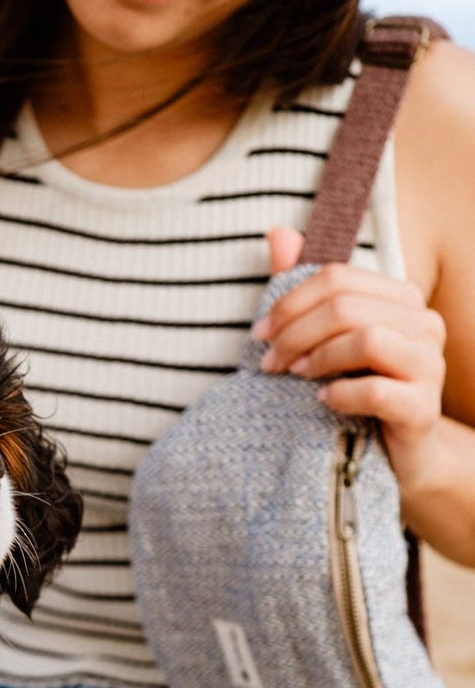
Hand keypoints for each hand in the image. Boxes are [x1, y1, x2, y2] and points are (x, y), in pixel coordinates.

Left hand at [252, 227, 447, 496]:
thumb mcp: (325, 338)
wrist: (396, 454)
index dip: (289, 302)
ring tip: (297, 377)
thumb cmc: (356, 388)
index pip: (337, 277)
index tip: (259, 334)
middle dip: (296, 333)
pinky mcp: (423, 408)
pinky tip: (324, 402)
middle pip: (346, 306)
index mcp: (399, 298)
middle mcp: (423, 323)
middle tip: (269, 363)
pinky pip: (376, 390)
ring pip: (366, 339)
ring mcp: (428, 365)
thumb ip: (304, 289)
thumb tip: (278, 232)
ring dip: (318, 358)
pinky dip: (341, 394)